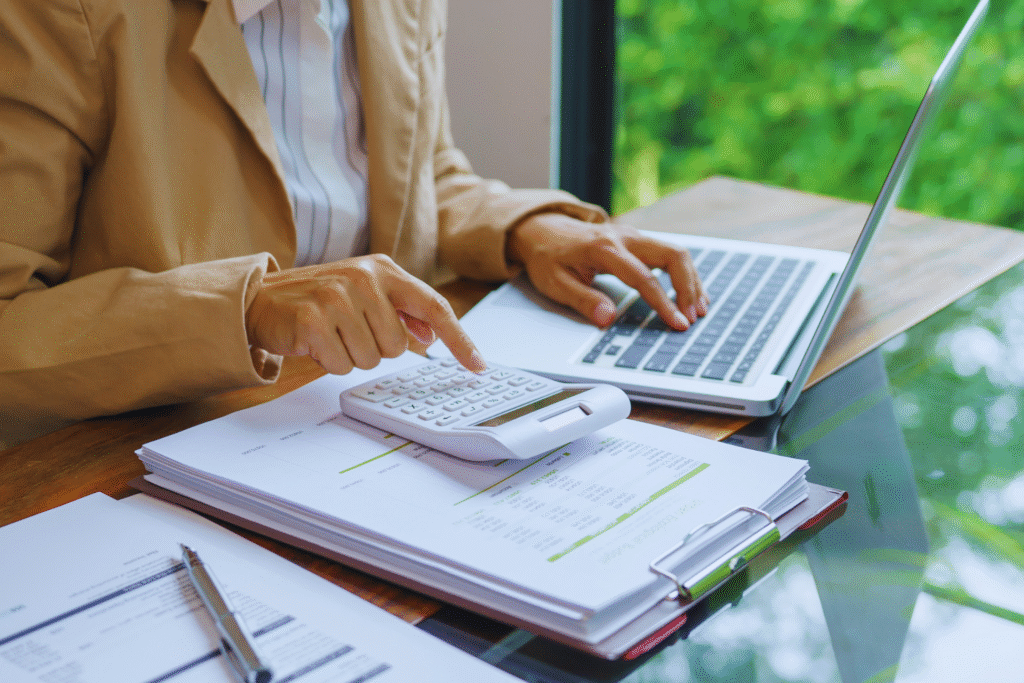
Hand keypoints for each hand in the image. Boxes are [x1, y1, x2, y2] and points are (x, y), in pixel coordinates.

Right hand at [246, 254, 484, 374]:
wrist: (259, 299)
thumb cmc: (318, 300)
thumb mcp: (363, 294)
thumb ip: (400, 310)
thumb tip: (432, 334)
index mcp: (383, 269)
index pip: (434, 307)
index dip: (460, 340)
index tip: (478, 366)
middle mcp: (363, 278)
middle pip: (399, 346)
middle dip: (376, 349)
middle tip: (349, 331)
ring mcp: (337, 297)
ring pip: (372, 359)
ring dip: (351, 356)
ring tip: (331, 334)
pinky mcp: (314, 320)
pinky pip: (343, 365)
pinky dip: (330, 362)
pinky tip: (315, 342)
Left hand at [506, 213, 707, 328]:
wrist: (543, 229)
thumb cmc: (548, 258)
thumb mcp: (554, 283)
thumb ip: (582, 300)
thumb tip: (608, 318)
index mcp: (603, 248)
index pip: (643, 277)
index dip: (664, 303)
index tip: (678, 324)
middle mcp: (624, 237)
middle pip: (672, 255)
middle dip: (688, 287)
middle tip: (693, 317)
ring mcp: (633, 236)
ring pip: (676, 252)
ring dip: (691, 280)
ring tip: (699, 309)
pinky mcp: (638, 240)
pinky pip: (669, 253)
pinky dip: (684, 273)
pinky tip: (691, 294)